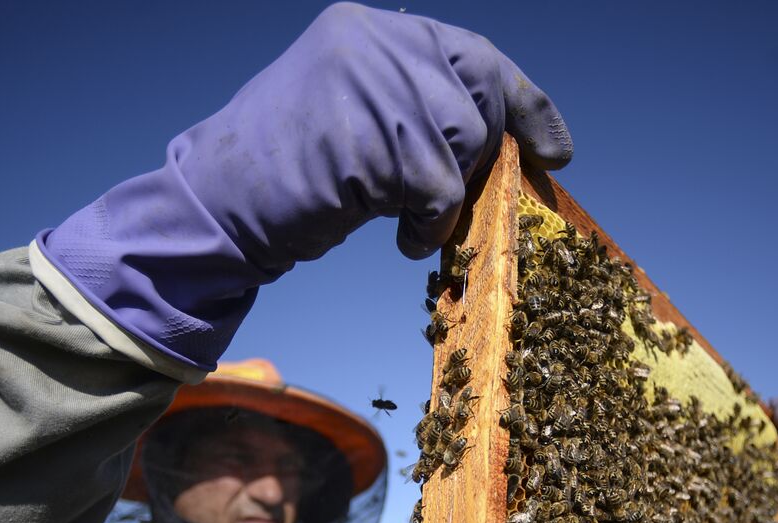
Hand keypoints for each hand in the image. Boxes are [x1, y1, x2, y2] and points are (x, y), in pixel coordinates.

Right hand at [34, 3, 571, 372]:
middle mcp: (373, 43)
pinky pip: (436, 185)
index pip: (474, 54)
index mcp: (371, 31)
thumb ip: (415, 108)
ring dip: (447, 199)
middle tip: (450, 197)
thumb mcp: (355, 118)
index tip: (554, 148)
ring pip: (462, 141)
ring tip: (411, 225)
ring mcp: (368, 84)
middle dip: (479, 157)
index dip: (525, 103)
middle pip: (478, 94)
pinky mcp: (367, 138)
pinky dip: (428, 223)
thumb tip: (492, 135)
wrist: (222, 206)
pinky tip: (400, 237)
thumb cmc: (290, 177)